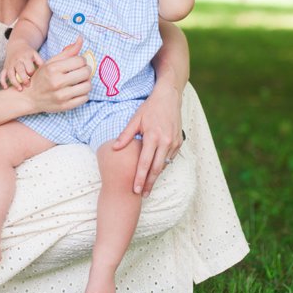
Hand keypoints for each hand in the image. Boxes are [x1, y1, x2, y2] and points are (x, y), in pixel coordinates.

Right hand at [0, 44, 45, 90]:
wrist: (17, 46)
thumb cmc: (28, 53)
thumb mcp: (36, 55)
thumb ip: (40, 63)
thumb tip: (46, 73)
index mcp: (26, 57)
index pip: (29, 68)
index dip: (32, 74)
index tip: (34, 77)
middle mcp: (17, 61)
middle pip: (19, 70)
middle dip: (24, 78)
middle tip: (28, 85)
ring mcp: (10, 64)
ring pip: (10, 74)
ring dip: (14, 82)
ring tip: (20, 89)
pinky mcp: (5, 67)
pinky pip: (2, 75)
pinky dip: (3, 82)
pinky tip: (6, 88)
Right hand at [23, 37, 90, 112]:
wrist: (29, 97)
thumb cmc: (41, 77)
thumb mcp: (51, 62)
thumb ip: (68, 51)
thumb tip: (81, 38)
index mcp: (53, 69)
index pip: (80, 60)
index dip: (82, 61)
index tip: (78, 63)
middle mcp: (57, 82)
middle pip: (86, 72)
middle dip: (86, 70)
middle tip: (81, 72)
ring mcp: (61, 96)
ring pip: (88, 86)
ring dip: (86, 82)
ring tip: (80, 81)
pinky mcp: (65, 106)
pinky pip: (85, 98)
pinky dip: (84, 94)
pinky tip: (77, 91)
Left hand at [113, 81, 182, 195]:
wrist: (169, 97)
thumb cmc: (150, 107)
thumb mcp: (135, 119)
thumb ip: (125, 135)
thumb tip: (114, 148)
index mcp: (152, 136)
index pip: (144, 163)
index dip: (139, 178)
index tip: (135, 190)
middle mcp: (165, 141)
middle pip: (156, 169)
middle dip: (149, 183)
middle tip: (143, 195)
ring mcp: (174, 142)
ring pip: (164, 164)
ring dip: (156, 176)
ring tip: (148, 186)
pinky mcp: (179, 141)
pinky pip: (170, 158)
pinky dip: (163, 165)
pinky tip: (156, 171)